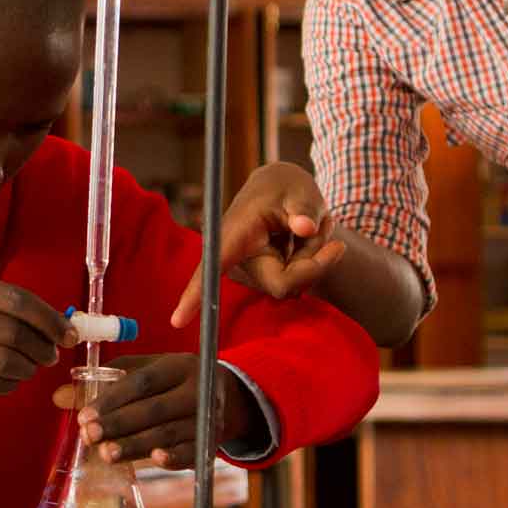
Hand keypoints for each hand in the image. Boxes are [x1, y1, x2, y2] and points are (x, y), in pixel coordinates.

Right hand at [0, 272, 74, 402]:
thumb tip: (49, 321)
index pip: (19, 301)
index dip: (50, 320)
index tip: (68, 333)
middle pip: (17, 332)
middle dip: (44, 348)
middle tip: (51, 355)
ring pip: (8, 360)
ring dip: (28, 368)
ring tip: (30, 368)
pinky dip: (9, 385)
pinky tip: (10, 380)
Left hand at [49, 354, 252, 468]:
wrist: (228, 396)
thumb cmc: (172, 382)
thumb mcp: (145, 372)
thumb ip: (104, 381)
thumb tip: (58, 397)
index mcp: (177, 366)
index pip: (142, 382)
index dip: (112, 399)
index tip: (84, 415)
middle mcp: (197, 389)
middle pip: (154, 409)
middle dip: (119, 424)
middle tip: (90, 435)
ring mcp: (208, 416)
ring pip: (169, 433)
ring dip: (137, 445)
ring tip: (107, 453)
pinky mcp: (212, 440)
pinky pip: (193, 451)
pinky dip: (176, 457)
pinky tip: (154, 460)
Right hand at [170, 163, 344, 328]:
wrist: (287, 188)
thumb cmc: (287, 186)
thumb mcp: (299, 189)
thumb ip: (303, 208)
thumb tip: (305, 228)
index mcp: (235, 233)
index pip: (213, 266)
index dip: (194, 295)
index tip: (176, 320)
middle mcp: (241, 257)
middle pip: (284, 284)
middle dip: (314, 264)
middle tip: (332, 239)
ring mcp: (257, 269)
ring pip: (298, 282)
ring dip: (315, 255)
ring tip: (310, 225)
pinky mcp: (272, 275)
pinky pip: (303, 280)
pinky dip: (315, 259)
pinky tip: (308, 236)